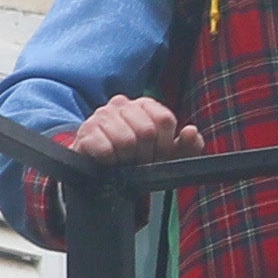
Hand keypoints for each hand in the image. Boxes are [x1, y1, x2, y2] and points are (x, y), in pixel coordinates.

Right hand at [65, 94, 194, 162]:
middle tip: (138, 163)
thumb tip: (192, 131)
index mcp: (145, 105)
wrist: (100, 173)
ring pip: (126, 141)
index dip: (165, 144)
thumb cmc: (136, 160)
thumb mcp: (166, 156)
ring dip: (127, 160)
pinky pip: (105, 149)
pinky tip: (108, 162)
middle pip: (146, 131)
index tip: (158, 155)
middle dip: (146, 155)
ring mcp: (102, 115)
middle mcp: (122, 104)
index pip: (165, 119)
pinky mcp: (86, 132)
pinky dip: (110, 162)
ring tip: (123, 162)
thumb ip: (186, 146)